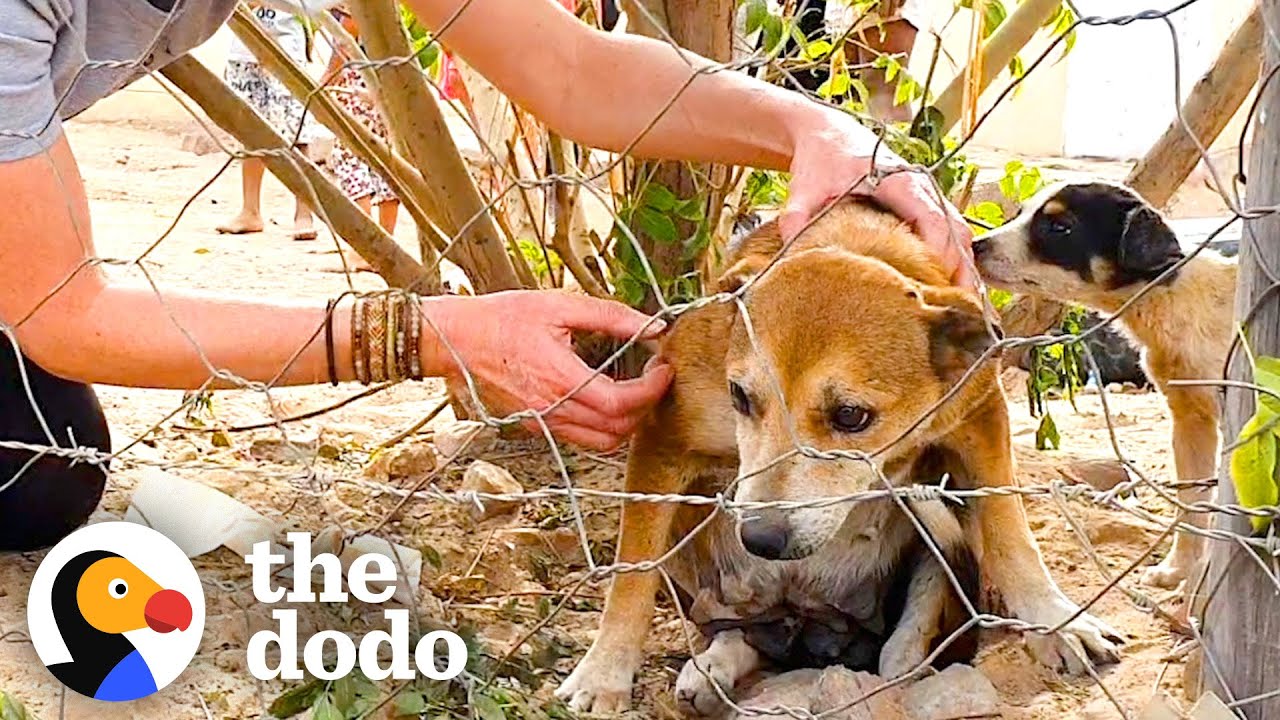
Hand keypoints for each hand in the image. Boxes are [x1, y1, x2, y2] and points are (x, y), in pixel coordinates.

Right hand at [422, 291, 673, 450]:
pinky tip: (604, 399)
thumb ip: (610, 316)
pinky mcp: (533, 427)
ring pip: (600, 443)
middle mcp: (552, 410)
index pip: (621, 404)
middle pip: (617, 431)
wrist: (452, 340)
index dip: (651, 391)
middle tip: (653, 380)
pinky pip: (578, 438)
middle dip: (645, 408)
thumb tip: (651, 325)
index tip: (664, 370)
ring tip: (634, 393)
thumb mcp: (558, 305)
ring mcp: (542, 423)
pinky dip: (601, 427)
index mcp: (560, 379)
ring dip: (625, 424)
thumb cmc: (499, 318)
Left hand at [779, 109, 975, 288]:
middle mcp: (920, 187)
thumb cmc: (821, 157)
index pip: (932, 216)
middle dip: (962, 267)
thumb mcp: (804, 186)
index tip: (940, 282)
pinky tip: (948, 289)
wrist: (828, 134)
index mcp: (898, 180)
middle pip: (956, 229)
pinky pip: (948, 234)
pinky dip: (953, 259)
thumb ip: (797, 217)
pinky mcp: (921, 207)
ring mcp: (924, 196)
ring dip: (961, 266)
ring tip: (960, 305)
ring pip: (957, 233)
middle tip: (961, 306)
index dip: (941, 250)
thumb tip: (790, 255)